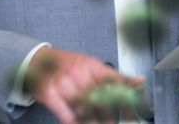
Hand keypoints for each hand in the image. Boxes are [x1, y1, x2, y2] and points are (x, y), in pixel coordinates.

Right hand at [26, 47, 144, 123]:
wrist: (38, 61)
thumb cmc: (69, 65)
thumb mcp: (93, 66)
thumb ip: (115, 76)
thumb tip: (140, 81)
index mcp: (92, 65)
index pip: (115, 81)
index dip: (126, 98)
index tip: (135, 111)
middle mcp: (78, 72)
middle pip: (101, 98)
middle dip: (111, 115)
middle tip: (116, 122)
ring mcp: (63, 83)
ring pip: (85, 108)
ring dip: (95, 121)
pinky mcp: (49, 94)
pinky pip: (67, 114)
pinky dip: (76, 122)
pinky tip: (81, 123)